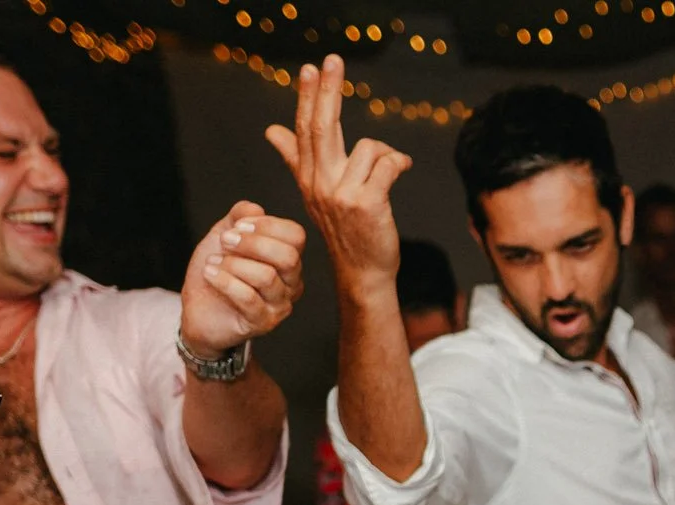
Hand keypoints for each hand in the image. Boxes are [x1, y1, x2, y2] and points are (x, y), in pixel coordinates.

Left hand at [180, 200, 307, 355]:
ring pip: (266, 277)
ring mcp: (279, 305)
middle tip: (225, 241)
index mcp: (287, 259)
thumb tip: (256, 209)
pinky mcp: (263, 323)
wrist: (198, 307)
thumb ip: (240, 216)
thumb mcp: (224, 234)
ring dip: (233, 264)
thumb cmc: (217, 271)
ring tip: (213, 262)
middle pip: (288, 257)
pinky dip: (224, 281)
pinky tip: (210, 274)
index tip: (238, 226)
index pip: (295, 236)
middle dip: (252, 244)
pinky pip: (248, 298)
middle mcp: (291, 283)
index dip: (267, 225)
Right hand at [265, 56, 409, 292]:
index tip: (310, 70)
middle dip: (328, 91)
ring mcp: (342, 194)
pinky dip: (399, 163)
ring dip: (387, 154)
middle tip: (333, 60)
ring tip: (392, 169)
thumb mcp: (317, 194)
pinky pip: (388, 164)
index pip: (305, 130)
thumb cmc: (347, 232)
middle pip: (323, 127)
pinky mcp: (367, 203)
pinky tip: (402, 169)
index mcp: (308, 178)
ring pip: (370, 148)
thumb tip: (271, 130)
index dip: (308, 98)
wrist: (363, 274)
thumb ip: (295, 159)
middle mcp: (320, 184)